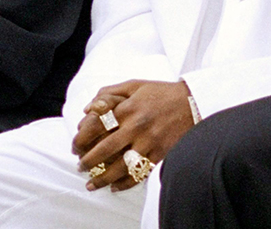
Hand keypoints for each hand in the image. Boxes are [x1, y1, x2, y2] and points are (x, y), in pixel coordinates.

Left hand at [74, 80, 195, 191]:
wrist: (195, 102)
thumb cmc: (163, 93)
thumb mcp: (136, 85)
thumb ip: (111, 92)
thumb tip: (88, 107)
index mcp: (128, 108)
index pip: (96, 126)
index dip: (81, 139)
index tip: (75, 147)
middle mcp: (137, 126)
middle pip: (104, 150)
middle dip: (87, 162)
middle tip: (81, 166)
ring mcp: (150, 142)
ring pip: (119, 166)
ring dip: (102, 178)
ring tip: (92, 183)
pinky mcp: (161, 153)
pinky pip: (140, 173)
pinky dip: (125, 183)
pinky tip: (115, 186)